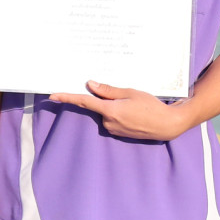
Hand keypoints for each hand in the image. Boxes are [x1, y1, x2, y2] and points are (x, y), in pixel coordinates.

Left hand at [49, 81, 191, 140]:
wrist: (167, 125)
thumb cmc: (151, 107)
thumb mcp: (131, 93)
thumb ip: (108, 90)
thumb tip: (90, 85)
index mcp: (110, 110)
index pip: (84, 102)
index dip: (68, 98)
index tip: (53, 95)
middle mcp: (108, 122)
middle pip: (98, 106)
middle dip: (107, 99)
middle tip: (127, 96)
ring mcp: (114, 129)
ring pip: (107, 113)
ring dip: (115, 107)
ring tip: (136, 105)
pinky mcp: (119, 133)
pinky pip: (113, 120)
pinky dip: (120, 114)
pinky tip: (135, 112)